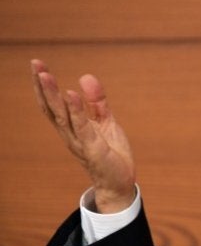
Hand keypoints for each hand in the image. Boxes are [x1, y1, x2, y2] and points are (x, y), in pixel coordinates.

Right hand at [31, 59, 135, 212]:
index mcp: (71, 127)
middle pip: (51, 107)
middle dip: (43, 86)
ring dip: (53, 95)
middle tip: (35, 64)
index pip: (53, 104)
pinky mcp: (93, 148)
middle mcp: (70, 134)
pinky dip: (76, 110)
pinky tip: (70, 94)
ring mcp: (79, 141)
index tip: (37, 66)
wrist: (119, 182)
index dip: (44, 86)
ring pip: (61, 115)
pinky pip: (82, 126)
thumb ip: (96, 101)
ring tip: (45, 75)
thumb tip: (85, 77)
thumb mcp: (105, 121)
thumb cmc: (110, 153)